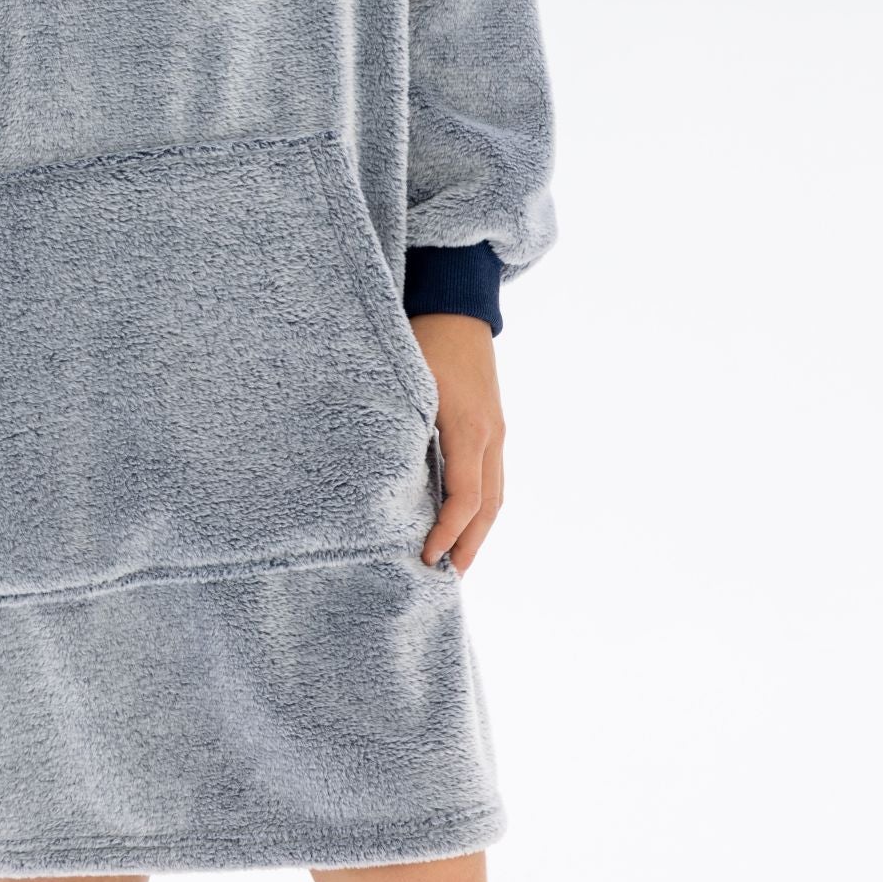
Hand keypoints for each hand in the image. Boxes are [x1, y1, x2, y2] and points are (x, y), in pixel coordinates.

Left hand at [411, 312, 505, 575]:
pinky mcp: (493, 422)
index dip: (448, 533)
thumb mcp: (409, 384)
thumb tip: (385, 479)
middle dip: (470, 544)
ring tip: (459, 558)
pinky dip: (482, 504)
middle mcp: (490, 434)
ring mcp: (496, 429)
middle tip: (448, 577)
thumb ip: (402, 431)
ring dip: (480, 530)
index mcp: (470, 428)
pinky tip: (466, 517)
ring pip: (496, 493)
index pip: (465, 498)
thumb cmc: (424, 339)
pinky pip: (493, 474)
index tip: (426, 556)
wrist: (456, 304)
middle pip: (488, 506)